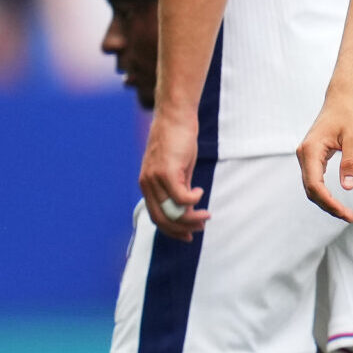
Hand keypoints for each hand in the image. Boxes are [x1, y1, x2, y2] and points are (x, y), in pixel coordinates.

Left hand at [140, 109, 207, 240]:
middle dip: (182, 229)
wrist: (175, 116)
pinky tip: (200, 192)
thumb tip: (187, 206)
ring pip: (172, 211)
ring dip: (191, 217)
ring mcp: (155, 178)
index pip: (156, 217)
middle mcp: (147, 184)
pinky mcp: (166, 171)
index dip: (172, 230)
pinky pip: (181, 196)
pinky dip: (193, 199)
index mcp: (147, 184)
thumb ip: (179, 186)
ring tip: (205, 216)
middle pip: (162, 219)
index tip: (188, 235)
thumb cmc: (178, 139)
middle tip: (200, 227)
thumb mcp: (178, 168)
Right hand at [297, 95, 352, 222]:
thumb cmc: (348, 116)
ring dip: (326, 202)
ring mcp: (306, 156)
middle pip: (311, 189)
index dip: (329, 202)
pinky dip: (324, 193)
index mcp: (311, 150)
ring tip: (345, 213)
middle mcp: (303, 154)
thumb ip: (350, 162)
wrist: (341, 99)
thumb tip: (348, 187)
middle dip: (328, 206)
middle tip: (349, 217)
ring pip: (311, 186)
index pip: (315, 185)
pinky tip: (336, 201)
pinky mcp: (311, 157)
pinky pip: (314, 180)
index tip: (345, 213)